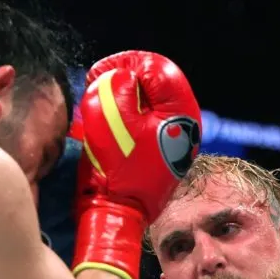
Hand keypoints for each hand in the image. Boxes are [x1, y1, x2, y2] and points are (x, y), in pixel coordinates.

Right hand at [72, 50, 201, 278]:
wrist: (119, 214)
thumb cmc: (117, 168)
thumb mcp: (111, 118)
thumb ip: (115, 87)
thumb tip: (120, 79)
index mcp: (180, 113)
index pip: (157, 68)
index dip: (124, 64)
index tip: (97, 73)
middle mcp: (184, 126)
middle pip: (156, 85)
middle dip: (124, 79)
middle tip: (95, 84)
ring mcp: (173, 142)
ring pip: (149, 104)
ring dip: (123, 98)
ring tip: (98, 104)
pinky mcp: (161, 154)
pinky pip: (145, 123)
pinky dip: (126, 117)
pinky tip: (108, 124)